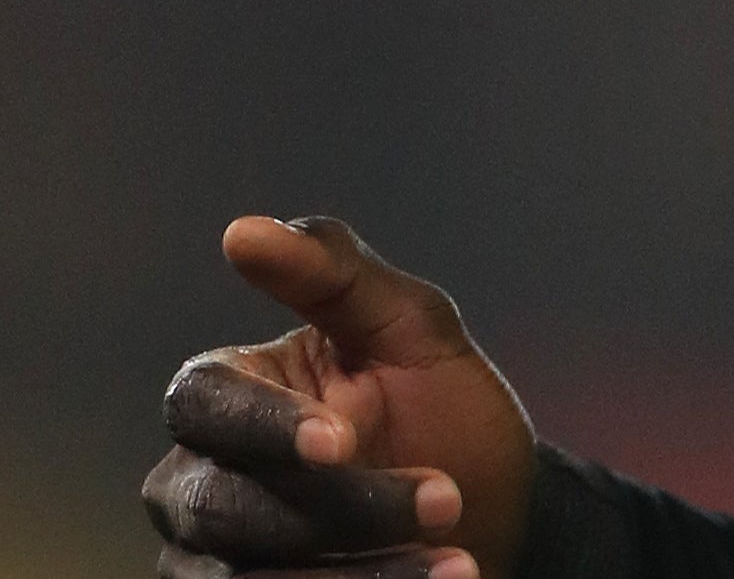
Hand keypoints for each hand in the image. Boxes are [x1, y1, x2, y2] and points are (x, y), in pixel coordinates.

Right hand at [141, 217, 538, 578]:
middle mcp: (194, 480)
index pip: (205, 402)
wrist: (499, 511)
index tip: (343, 437)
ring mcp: (206, 560)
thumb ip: (334, 275)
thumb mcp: (412, 328)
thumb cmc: (443, 409)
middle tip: (446, 499)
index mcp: (227, 393)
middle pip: (223, 505)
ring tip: (457, 560)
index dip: (267, 423)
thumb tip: (242, 230)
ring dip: (359, 571)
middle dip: (342, 507)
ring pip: (244, 578)